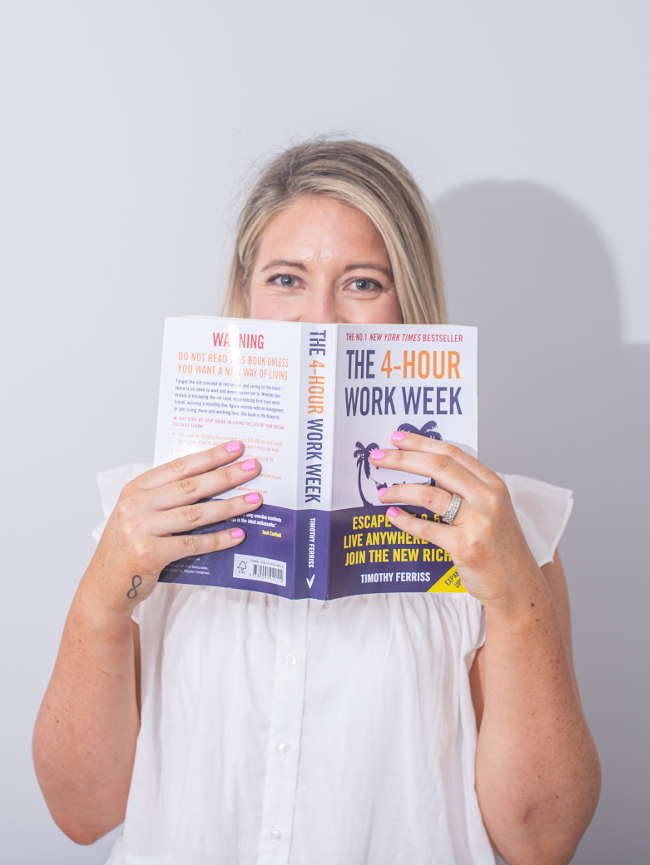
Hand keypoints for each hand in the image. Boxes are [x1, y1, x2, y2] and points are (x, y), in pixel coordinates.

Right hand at [87, 441, 261, 616]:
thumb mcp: (140, 513)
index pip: (179, 467)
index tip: (234, 448)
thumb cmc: (129, 546)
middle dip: (226, 476)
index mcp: (135, 489)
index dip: (209, 456)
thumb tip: (212, 481)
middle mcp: (135, 506)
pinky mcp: (149, 554)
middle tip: (253, 468)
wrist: (106, 586)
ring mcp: (140, 530)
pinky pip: (192, 544)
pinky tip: (238, 534)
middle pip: (191, 487)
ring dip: (229, 506)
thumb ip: (166, 498)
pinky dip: (218, 539)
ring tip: (254, 500)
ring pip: (195, 514)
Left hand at [371, 432, 544, 612]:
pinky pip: (426, 528)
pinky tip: (391, 516)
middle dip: (402, 459)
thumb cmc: (500, 546)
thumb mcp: (492, 509)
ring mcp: (478, 522)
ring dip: (399, 490)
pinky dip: (404, 521)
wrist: (518, 585)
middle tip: (378, 457)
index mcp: (493, 484)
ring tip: (382, 492)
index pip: (452, 452)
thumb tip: (425, 468)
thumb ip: (466, 488)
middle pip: (438, 466)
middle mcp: (487, 498)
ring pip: (428, 494)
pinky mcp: (465, 547)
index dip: (421, 442)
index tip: (397, 438)